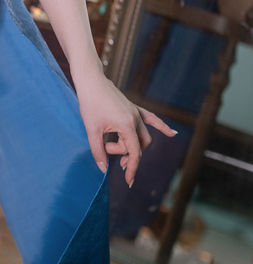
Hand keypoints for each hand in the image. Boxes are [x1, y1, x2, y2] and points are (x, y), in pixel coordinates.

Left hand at [75, 71, 176, 186]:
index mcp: (127, 125)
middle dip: (125, 154)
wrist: (91, 81)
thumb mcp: (92, 130)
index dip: (132, 168)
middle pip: (138, 145)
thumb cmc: (90, 104)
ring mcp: (136, 113)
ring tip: (119, 153)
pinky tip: (172, 134)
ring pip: (143, 136)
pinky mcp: (133, 108)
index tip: (128, 182)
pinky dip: (161, 127)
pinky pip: (151, 119)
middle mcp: (136, 119)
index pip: (134, 152)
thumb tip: (103, 169)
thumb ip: (98, 151)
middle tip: (106, 150)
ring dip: (133, 146)